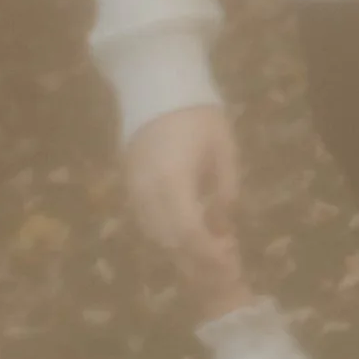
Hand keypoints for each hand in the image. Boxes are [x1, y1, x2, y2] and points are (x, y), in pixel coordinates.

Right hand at [123, 104, 244, 305]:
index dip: (209, 255)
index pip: (189, 233)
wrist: (156, 86)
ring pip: (155, 235)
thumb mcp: (224, 150)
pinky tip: (188, 239)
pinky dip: (167, 236)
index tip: (230, 265)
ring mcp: (133, 189)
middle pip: (169, 241)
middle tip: (224, 272)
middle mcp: (147, 192)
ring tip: (210, 259)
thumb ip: (226, 192)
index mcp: (173, 181)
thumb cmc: (198, 115)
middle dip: (197, 262)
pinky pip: (146, 221)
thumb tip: (224, 228)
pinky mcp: (129, 185)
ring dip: (181, 252)